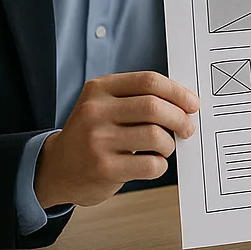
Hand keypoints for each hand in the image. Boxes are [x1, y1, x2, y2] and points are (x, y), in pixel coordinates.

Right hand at [34, 71, 198, 208]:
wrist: (58, 168)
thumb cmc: (92, 135)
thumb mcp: (104, 106)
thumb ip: (137, 98)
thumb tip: (185, 102)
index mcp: (99, 89)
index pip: (148, 81)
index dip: (177, 92)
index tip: (192, 104)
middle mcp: (95, 111)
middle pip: (154, 107)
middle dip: (180, 118)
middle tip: (187, 128)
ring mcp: (98, 140)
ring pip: (156, 136)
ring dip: (169, 144)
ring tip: (164, 148)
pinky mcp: (104, 168)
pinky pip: (151, 164)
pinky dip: (160, 165)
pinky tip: (152, 164)